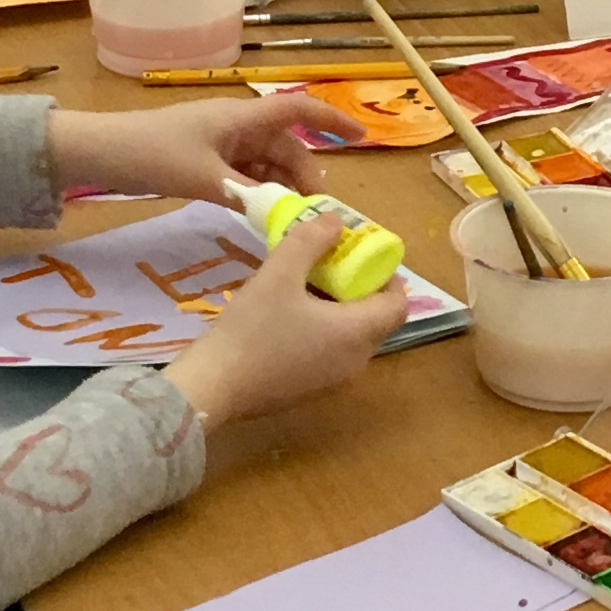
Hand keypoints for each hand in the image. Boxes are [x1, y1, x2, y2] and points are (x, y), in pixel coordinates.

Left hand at [51, 91, 328, 204]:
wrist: (101, 153)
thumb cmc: (151, 155)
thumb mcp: (202, 178)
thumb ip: (246, 194)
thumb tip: (284, 212)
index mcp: (241, 117)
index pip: (298, 109)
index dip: (332, 121)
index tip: (362, 138)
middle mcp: (236, 125)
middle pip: (285, 145)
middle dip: (304, 174)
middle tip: (312, 212)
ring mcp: (221, 142)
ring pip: (266, 162)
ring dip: (280, 187)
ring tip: (289, 218)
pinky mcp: (206, 159)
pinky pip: (245, 173)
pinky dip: (257, 191)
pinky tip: (259, 215)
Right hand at [162, 213, 406, 430]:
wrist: (212, 387)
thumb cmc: (252, 329)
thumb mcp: (279, 273)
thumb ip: (310, 241)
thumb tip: (334, 220)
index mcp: (357, 334)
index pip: (398, 305)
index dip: (388, 277)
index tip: (361, 256)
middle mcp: (355, 361)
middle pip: (376, 320)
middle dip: (359, 288)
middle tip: (330, 263)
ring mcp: (332, 380)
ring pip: (351, 337)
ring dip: (339, 308)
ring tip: (305, 283)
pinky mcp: (309, 390)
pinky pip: (331, 353)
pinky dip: (323, 330)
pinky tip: (287, 314)